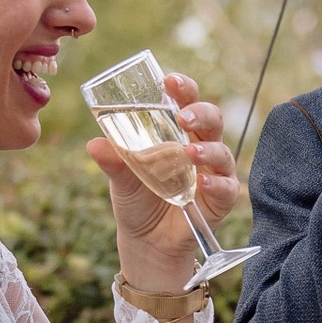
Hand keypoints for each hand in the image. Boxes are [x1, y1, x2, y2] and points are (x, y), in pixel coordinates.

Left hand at [88, 74, 240, 285]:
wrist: (145, 242)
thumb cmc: (136, 199)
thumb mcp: (120, 178)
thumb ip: (113, 160)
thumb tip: (95, 144)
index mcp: (177, 132)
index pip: (187, 102)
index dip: (183, 88)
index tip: (169, 80)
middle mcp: (199, 147)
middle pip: (212, 120)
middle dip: (201, 112)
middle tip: (183, 115)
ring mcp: (212, 173)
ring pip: (222, 151)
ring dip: (209, 149)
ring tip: (189, 152)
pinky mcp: (218, 200)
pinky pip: (226, 188)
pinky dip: (218, 184)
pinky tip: (204, 182)